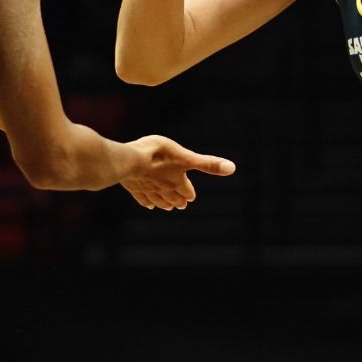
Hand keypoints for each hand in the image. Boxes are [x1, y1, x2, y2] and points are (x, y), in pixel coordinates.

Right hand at [120, 135, 236, 211]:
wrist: (129, 160)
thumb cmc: (158, 155)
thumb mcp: (187, 156)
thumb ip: (208, 164)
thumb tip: (233, 168)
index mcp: (177, 181)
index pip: (186, 190)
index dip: (189, 193)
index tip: (191, 198)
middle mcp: (163, 188)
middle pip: (172, 197)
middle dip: (178, 200)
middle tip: (182, 205)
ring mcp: (147, 188)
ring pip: (158, 199)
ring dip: (164, 203)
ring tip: (167, 207)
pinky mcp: (132, 186)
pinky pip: (141, 197)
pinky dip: (146, 202)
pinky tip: (148, 204)